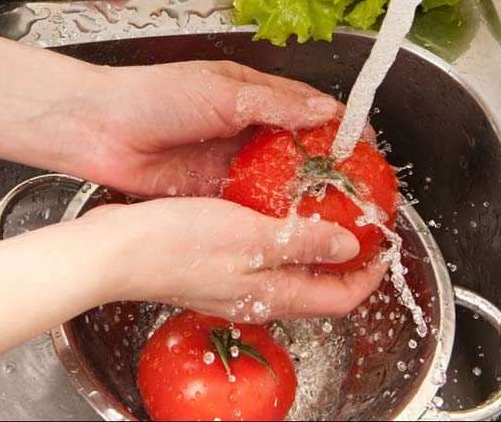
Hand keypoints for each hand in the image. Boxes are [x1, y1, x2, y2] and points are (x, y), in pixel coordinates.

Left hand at [62, 61, 341, 195]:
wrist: (98, 128)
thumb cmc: (154, 95)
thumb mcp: (221, 92)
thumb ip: (274, 104)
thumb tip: (324, 113)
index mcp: (252, 94)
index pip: (309, 109)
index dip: (340, 127)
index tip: (367, 149)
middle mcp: (246, 128)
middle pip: (299, 150)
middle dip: (328, 168)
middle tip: (357, 193)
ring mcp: (230, 162)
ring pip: (278, 180)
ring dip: (303, 196)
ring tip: (334, 216)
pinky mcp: (212, 191)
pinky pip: (250, 204)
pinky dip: (271, 215)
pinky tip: (292, 229)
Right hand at [83, 197, 387, 321]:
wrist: (116, 251)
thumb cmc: (175, 245)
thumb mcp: (252, 237)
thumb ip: (304, 242)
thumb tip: (350, 247)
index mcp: (273, 294)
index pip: (340, 297)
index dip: (369, 275)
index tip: (384, 246)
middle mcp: (258, 295)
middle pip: (318, 284)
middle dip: (346, 257)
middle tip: (358, 220)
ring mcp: (234, 282)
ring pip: (290, 269)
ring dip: (313, 242)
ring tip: (323, 206)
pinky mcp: (215, 266)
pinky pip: (262, 255)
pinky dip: (280, 234)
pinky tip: (272, 204)